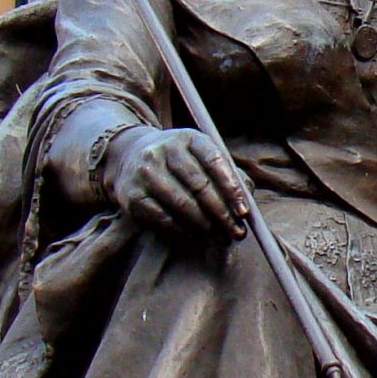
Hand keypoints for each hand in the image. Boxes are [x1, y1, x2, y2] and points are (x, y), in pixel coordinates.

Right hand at [104, 127, 248, 242]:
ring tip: (221, 239)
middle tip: (236, 233)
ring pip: (182, 205)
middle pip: (199, 186)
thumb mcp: (201, 156)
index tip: (244, 212)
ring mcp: (146, 172)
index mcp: (188, 138)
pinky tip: (198, 239)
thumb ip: (228, 174)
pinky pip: (163, 219)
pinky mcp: (132, 195)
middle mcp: (164, 151)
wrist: (129, 156)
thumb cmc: (178, 161)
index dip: (231, 189)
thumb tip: (247, 204)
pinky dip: (184, 232)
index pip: (214, 161)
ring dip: (206, 227)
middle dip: (222, 214)